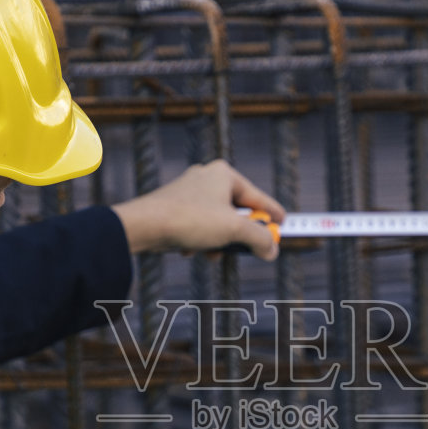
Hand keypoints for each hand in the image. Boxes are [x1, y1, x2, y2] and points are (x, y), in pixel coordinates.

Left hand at [110, 160, 285, 261]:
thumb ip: (259, 239)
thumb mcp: (233, 230)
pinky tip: (192, 251)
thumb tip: (272, 250)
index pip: (258, 197)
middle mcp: (207, 177)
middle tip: (252, 249)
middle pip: (238, 210)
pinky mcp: (174, 206)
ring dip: (220, 241)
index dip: (272, 214)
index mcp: (225, 174)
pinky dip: (201, 240)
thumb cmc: (190, 220)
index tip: (284, 225)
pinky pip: (198, 225)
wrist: (144, 225)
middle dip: (242, 233)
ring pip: (217, 220)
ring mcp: (189, 191)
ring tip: (214, 254)